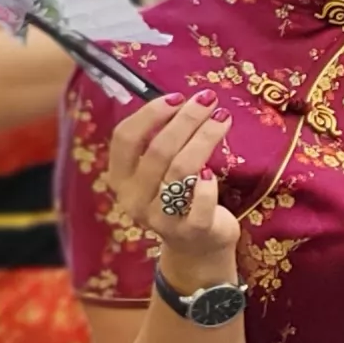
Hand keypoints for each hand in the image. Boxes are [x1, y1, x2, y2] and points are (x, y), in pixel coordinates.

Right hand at [101, 91, 241, 286]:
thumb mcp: (160, 171)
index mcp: (121, 179)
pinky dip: (207, 184)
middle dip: (186, 119)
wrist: (198, 246)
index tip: (177, 97)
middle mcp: (134, 199)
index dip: (150, 114)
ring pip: (181, 170)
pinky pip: (199, 202)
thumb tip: (180, 101)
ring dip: (204, 138)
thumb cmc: (180, 197)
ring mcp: (160, 218)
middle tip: (209, 100)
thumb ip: (160, 142)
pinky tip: (213, 172)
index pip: (125, 138)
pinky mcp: (190, 231)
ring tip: (222, 118)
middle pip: (158, 150)